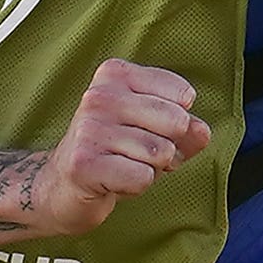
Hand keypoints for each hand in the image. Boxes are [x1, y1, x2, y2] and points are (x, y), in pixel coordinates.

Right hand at [31, 59, 210, 235]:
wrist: (62, 186)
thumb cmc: (113, 153)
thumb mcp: (154, 131)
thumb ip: (186, 129)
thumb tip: (200, 131)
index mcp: (115, 74)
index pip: (182, 94)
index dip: (178, 122)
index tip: (147, 129)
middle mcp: (99, 96)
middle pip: (176, 122)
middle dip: (169, 148)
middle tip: (138, 154)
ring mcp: (89, 129)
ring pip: (160, 153)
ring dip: (150, 170)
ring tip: (122, 167)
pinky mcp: (84, 163)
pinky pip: (143, 178)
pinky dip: (136, 187)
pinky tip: (113, 182)